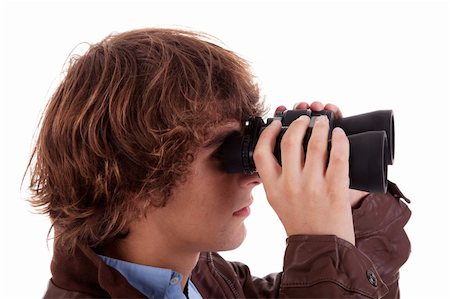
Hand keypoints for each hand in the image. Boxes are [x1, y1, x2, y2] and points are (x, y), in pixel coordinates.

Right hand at [254, 108, 355, 244]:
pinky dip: (340, 140)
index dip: (268, 132)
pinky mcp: (335, 188)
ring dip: (320, 127)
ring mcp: (312, 186)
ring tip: (324, 122)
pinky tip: (340, 134)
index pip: (262, 152)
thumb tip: (282, 151)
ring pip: (315, 144)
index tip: (276, 123)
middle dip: (299, 123)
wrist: (321, 248)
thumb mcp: (278, 201)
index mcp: (272, 188)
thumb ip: (276, 178)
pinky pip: (338, 155)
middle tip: (305, 119)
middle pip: (290, 141)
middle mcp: (290, 185)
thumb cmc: (301, 223)